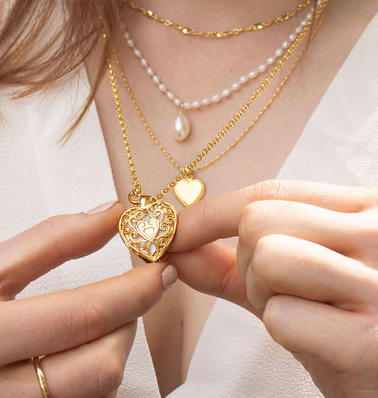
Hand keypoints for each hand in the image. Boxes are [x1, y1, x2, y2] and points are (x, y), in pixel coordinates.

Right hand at [0, 201, 176, 397]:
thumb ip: (50, 240)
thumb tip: (109, 215)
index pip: (82, 314)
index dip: (134, 290)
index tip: (161, 268)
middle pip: (99, 363)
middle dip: (132, 319)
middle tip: (141, 288)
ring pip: (95, 391)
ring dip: (115, 348)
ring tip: (106, 319)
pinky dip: (95, 376)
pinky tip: (81, 351)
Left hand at [169, 180, 377, 397]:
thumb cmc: (340, 321)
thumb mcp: (294, 280)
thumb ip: (233, 261)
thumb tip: (177, 247)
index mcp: (362, 211)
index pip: (268, 192)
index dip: (211, 212)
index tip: (177, 232)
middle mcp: (377, 235)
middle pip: (257, 221)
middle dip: (247, 261)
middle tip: (277, 288)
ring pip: (267, 259)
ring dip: (264, 293)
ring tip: (302, 311)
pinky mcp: (370, 340)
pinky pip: (281, 316)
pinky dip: (283, 331)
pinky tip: (319, 341)